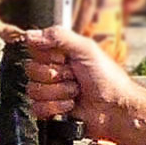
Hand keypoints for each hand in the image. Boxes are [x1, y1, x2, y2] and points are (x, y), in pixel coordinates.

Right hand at [18, 28, 145, 144]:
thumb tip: (29, 34)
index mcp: (59, 53)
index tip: (65, 59)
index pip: (33, 49)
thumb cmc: (108, 78)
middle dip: (56, 77)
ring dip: (58, 93)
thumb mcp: (86, 49)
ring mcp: (50, 90)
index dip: (48, 57)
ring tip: (76, 93)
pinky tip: (70, 106)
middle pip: (31, 71)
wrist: (116, 109)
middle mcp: (53, 70)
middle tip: (74, 77)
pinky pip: (37, 108)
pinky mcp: (50, 110)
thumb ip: (58, 36)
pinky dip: (56, 108)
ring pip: (33, 91)